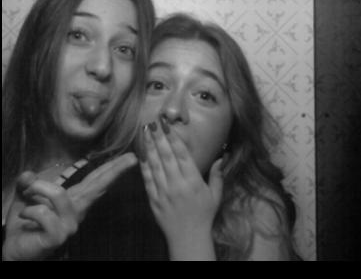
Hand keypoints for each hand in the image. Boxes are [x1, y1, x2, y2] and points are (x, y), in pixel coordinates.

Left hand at [2, 152, 136, 259]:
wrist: (15, 247)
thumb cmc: (24, 221)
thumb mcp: (24, 194)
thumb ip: (28, 180)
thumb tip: (29, 176)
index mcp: (72, 200)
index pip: (94, 182)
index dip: (111, 169)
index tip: (131, 158)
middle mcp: (75, 213)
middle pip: (96, 188)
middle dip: (114, 171)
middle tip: (132, 158)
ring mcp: (69, 226)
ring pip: (59, 194)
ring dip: (38, 189)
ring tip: (28, 194)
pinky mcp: (58, 237)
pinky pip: (44, 214)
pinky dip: (29, 210)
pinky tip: (25, 218)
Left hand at [139, 118, 223, 254]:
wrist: (189, 238)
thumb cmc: (203, 215)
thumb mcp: (215, 196)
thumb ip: (217, 176)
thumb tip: (221, 157)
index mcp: (193, 182)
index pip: (182, 154)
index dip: (173, 138)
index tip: (166, 124)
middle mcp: (177, 184)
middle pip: (166, 155)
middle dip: (158, 137)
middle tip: (152, 122)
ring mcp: (164, 191)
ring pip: (154, 164)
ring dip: (148, 146)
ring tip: (144, 131)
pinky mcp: (153, 199)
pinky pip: (146, 178)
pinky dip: (142, 164)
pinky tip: (139, 152)